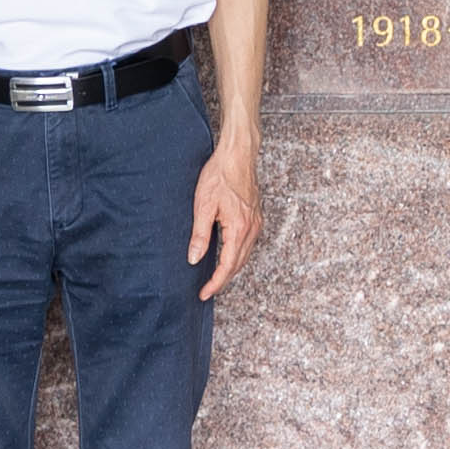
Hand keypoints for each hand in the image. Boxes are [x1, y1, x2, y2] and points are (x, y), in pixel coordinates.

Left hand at [188, 136, 266, 301]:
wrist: (238, 154)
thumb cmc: (220, 175)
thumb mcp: (203, 205)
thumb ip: (200, 235)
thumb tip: (194, 259)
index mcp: (238, 229)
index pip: (227, 265)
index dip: (216, 283)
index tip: (204, 294)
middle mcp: (251, 229)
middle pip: (239, 264)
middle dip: (223, 280)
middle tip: (207, 290)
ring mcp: (256, 222)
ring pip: (245, 255)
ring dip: (232, 268)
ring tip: (216, 277)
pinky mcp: (256, 216)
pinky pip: (248, 243)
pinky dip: (238, 255)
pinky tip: (228, 254)